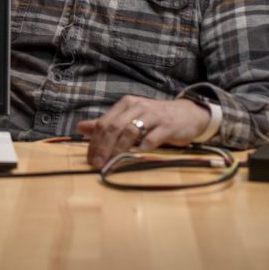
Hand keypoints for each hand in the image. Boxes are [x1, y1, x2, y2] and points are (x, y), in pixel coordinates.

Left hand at [76, 95, 211, 168]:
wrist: (188, 114)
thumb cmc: (155, 119)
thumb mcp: (130, 118)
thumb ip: (106, 124)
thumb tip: (80, 128)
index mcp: (126, 105)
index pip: (104, 123)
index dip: (95, 142)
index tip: (90, 159)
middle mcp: (137, 107)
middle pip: (114, 127)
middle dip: (104, 147)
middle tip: (97, 164)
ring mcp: (153, 116)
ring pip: (130, 131)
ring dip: (119, 149)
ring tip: (112, 163)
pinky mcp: (168, 126)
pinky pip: (153, 137)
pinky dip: (143, 147)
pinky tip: (136, 156)